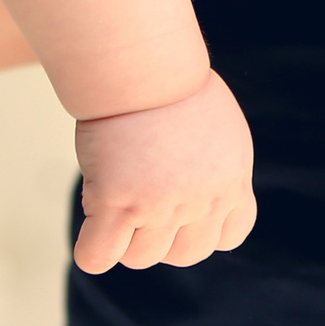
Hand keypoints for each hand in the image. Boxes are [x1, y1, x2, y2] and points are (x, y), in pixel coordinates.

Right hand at [71, 72, 257, 273]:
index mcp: (232, 181)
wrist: (145, 67)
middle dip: (162, 237)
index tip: (182, 209)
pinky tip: (93, 223)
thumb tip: (191, 189)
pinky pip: (98, 256)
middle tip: (141, 200)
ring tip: (116, 189)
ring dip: (125, 235)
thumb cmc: (173, 87)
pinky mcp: (118, 202)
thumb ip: (213, 167)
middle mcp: (202, 201)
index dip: (202, 229)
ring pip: (140, 257)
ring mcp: (160, 205)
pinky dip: (92, 251)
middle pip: (184, 255)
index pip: (229, 236)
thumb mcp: (219, 130)